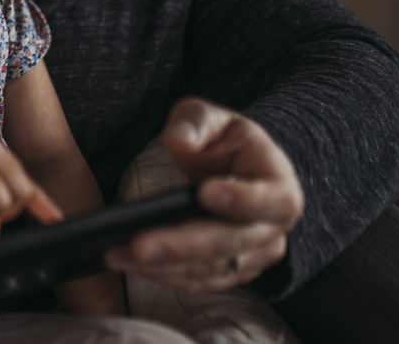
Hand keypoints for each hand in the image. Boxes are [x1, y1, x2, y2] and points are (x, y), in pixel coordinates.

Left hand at [105, 97, 303, 291]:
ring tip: (119, 255)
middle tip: (138, 244)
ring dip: (164, 265)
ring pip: (212, 268)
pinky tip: (132, 264)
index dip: (241, 199)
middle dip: (182, 245)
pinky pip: (201, 280)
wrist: (231, 168)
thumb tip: (180, 142)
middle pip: (232, 242)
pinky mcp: (233, 271)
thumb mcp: (208, 118)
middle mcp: (273, 227)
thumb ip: (195, 124)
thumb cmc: (222, 140)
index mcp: (279, 184)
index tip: (204, 193)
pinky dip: (166, 275)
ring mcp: (255, 254)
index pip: (271, 198)